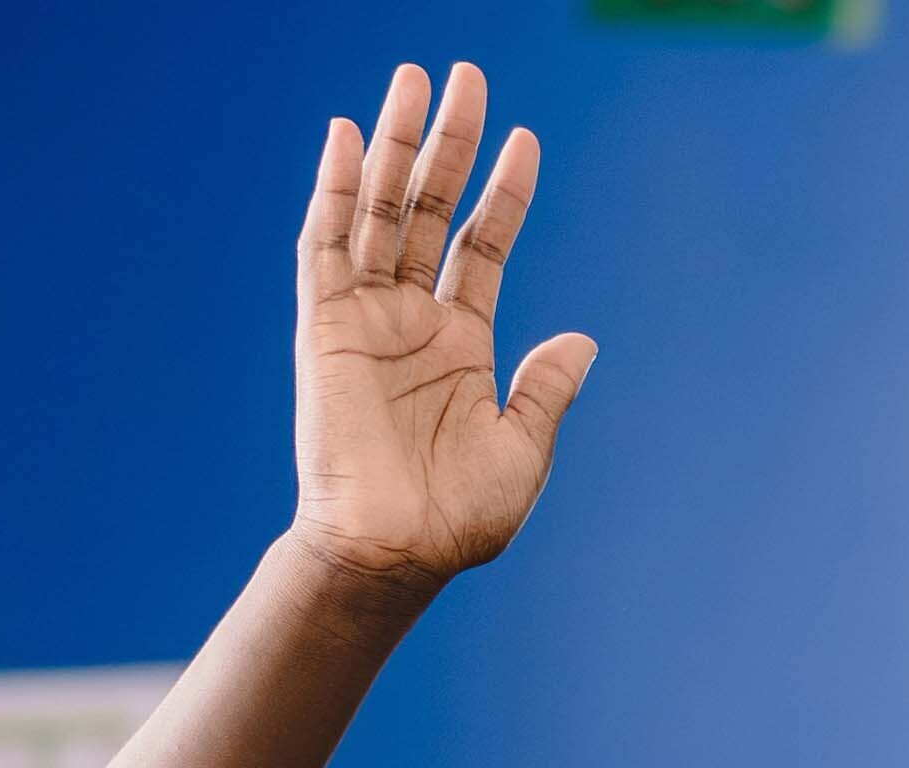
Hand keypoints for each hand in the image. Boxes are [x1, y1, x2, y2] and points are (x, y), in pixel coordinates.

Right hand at [290, 64, 596, 597]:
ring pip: (380, 212)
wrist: (392, 551)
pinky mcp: (325, 328)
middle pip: (430, 209)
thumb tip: (584, 341)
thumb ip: (546, 390)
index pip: (483, 247)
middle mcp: (412, 321)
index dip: (503, 193)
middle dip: (447, 144)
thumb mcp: (522, 450)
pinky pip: (325, 246)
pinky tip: (347, 138)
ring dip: (393, 146)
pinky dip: (334, 192)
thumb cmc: (456, 518)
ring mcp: (366, 318)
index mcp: (462, 345)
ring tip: (412, 80)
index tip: (525, 141)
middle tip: (465, 76)